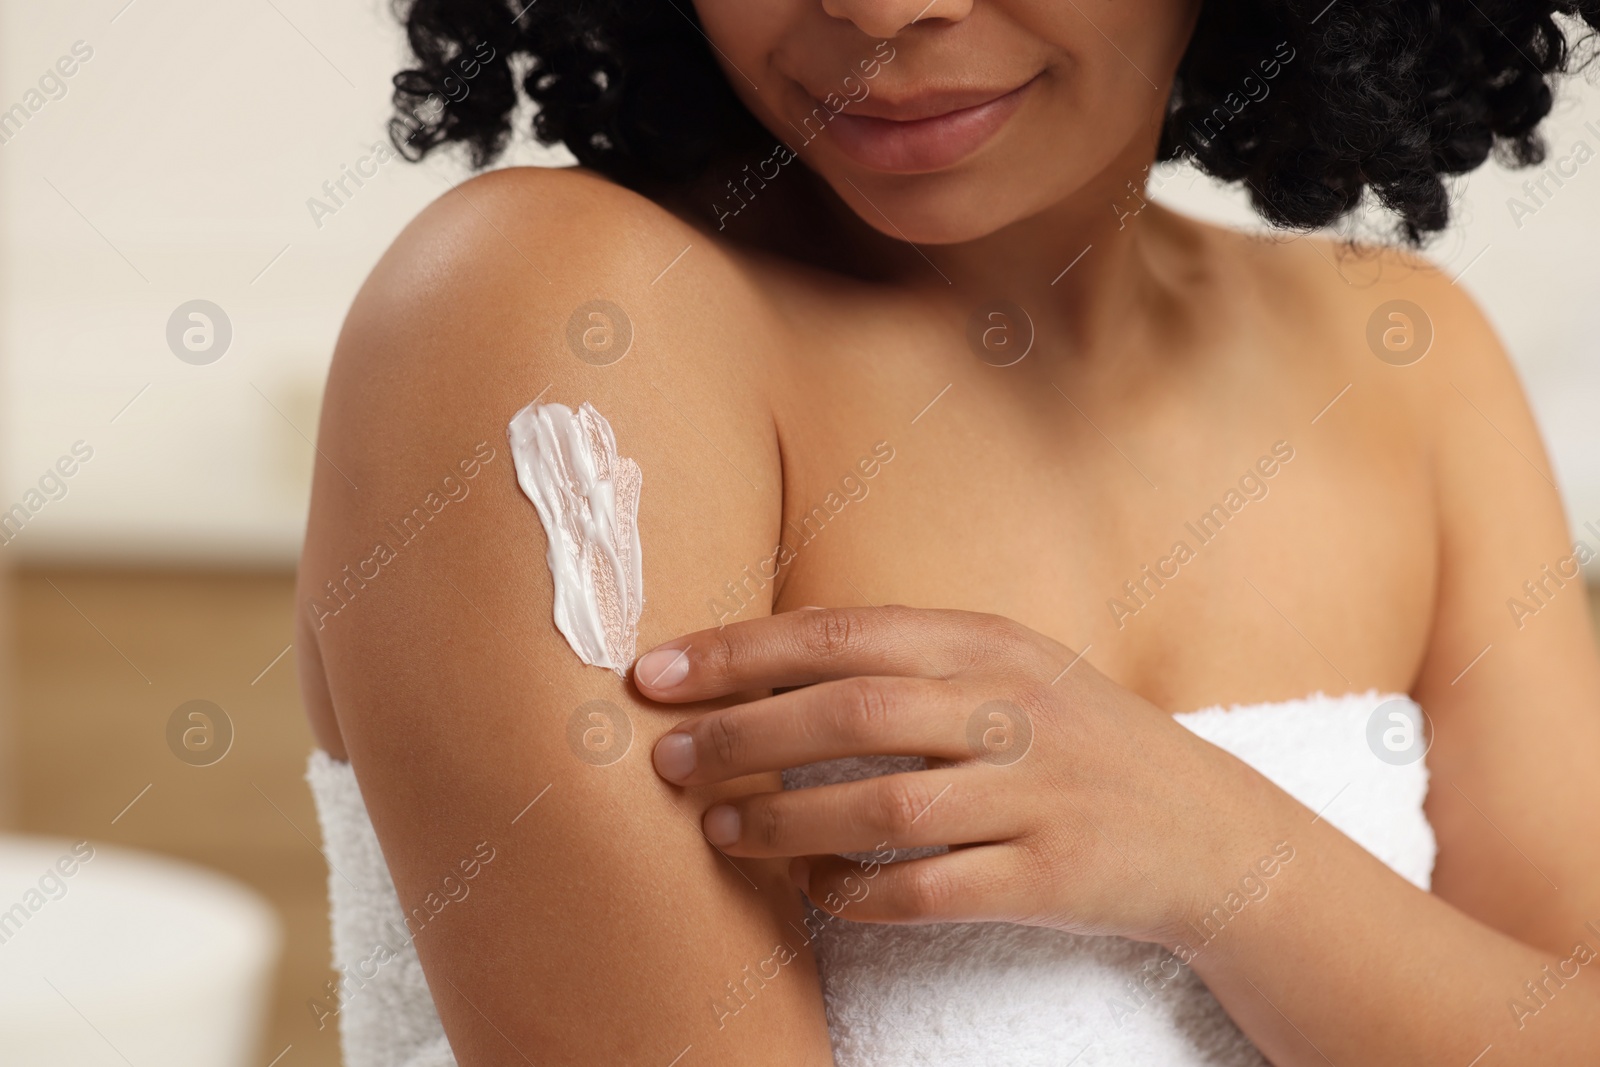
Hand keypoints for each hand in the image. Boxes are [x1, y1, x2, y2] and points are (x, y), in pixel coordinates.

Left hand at [632, 605, 1288, 944]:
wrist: (1212, 831)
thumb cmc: (1079, 741)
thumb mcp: (1011, 669)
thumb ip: (909, 659)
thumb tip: (762, 672)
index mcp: (989, 643)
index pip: (842, 634)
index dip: (739, 653)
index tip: (656, 673)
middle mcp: (1012, 708)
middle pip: (853, 711)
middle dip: (742, 734)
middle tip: (667, 759)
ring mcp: (1035, 793)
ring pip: (884, 805)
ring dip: (783, 821)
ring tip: (717, 831)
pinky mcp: (1050, 877)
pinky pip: (929, 892)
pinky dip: (856, 895)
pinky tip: (812, 891)